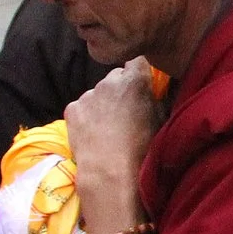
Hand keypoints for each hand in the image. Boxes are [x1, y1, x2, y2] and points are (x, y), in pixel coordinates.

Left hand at [62, 63, 162, 233]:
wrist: (110, 172)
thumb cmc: (144, 147)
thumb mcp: (161, 119)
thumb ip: (154, 99)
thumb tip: (151, 94)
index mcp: (134, 80)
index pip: (138, 61)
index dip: (140, 72)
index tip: (142, 85)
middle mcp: (109, 81)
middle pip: (116, 76)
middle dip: (121, 88)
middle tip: (126, 110)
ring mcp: (87, 95)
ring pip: (98, 93)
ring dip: (103, 102)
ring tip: (108, 126)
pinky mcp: (71, 109)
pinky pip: (82, 106)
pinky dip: (87, 115)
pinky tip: (93, 132)